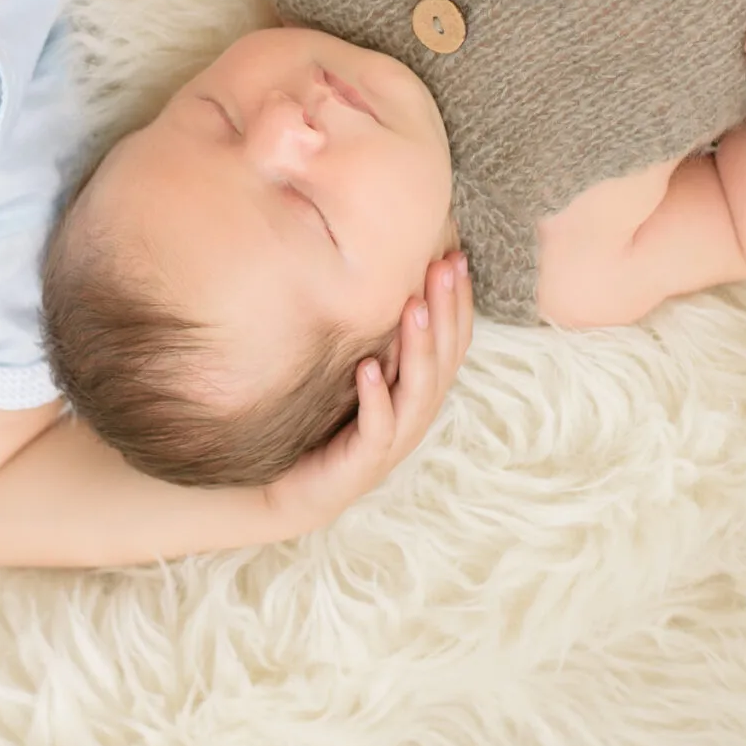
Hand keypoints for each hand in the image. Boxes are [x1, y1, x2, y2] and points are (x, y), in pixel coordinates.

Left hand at [262, 252, 474, 534]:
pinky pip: (378, 428)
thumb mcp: (351, 371)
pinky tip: (368, 368)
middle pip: (443, 360)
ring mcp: (393, 441)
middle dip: (445, 311)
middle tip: (443, 267)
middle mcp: (414, 415)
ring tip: (413, 307)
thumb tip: (369, 275)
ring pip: (419, 391)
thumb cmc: (322, 423)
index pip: (451, 343)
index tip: (455, 258)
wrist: (287, 487)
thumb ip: (371, 336)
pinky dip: (376, 397)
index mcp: (417, 393)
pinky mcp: (364, 463)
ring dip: (418, 347)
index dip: (458, 304)